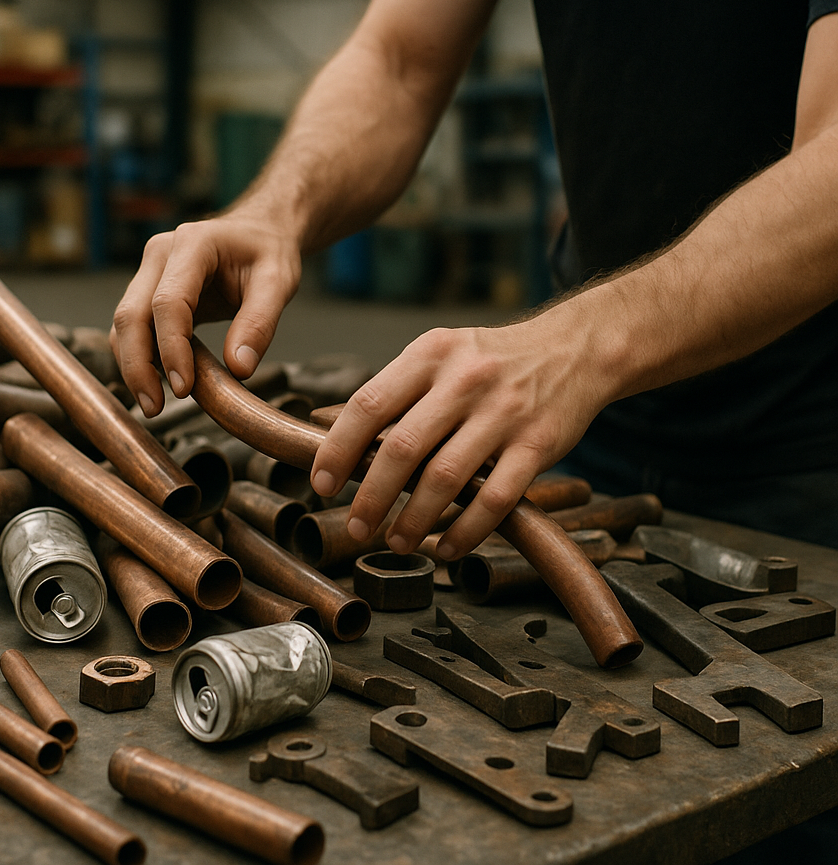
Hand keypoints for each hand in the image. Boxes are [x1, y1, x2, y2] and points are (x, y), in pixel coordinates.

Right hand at [111, 210, 301, 415]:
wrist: (258, 232)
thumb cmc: (268, 252)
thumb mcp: (279, 282)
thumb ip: (260, 323)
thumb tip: (239, 369)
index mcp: (193, 244)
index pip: (168, 302)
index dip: (171, 348)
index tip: (183, 388)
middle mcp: (160, 254)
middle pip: (132, 314)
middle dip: (138, 365)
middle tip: (155, 408)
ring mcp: (149, 271)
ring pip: (124, 323)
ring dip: (132, 365)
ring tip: (152, 404)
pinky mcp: (148, 290)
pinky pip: (134, 327)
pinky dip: (139, 357)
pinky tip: (154, 385)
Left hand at [309, 307, 608, 558]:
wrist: (574, 349)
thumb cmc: (491, 360)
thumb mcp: (441, 354)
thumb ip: (399, 392)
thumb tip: (344, 446)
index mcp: (430, 354)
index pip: (368, 405)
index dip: (338, 450)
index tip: (323, 484)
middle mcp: (463, 380)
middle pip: (401, 449)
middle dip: (371, 497)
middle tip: (357, 526)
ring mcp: (502, 413)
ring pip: (444, 479)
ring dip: (414, 520)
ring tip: (397, 540)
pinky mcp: (537, 445)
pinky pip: (493, 499)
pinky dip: (465, 531)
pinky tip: (446, 546)